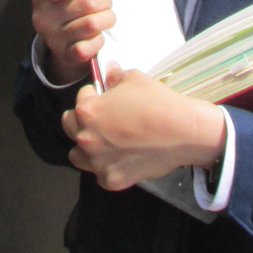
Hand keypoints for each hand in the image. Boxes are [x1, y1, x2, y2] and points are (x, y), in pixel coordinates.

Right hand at [30, 0, 117, 84]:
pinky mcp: (67, 55)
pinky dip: (100, 38)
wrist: (61, 40)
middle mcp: (43, 16)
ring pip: (93, 24)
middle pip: (86, 3)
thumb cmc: (67, 1)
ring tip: (105, 17)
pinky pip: (92, 44)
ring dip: (107, 18)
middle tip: (105, 2)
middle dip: (104, 0)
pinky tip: (97, 35)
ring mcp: (54, 38)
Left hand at [60, 66, 227, 190]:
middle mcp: (86, 139)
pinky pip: (99, 173)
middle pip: (70, 127)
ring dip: (86, 146)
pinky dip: (105, 166)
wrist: (182, 133)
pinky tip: (119, 157)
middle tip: (102, 117)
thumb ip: (114, 76)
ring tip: (105, 140)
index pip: (80, 98)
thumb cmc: (156, 101)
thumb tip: (109, 71)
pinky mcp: (113, 180)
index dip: (93, 94)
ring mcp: (98, 163)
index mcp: (87, 112)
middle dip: (82, 119)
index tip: (104, 95)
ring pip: (78, 155)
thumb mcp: (133, 79)